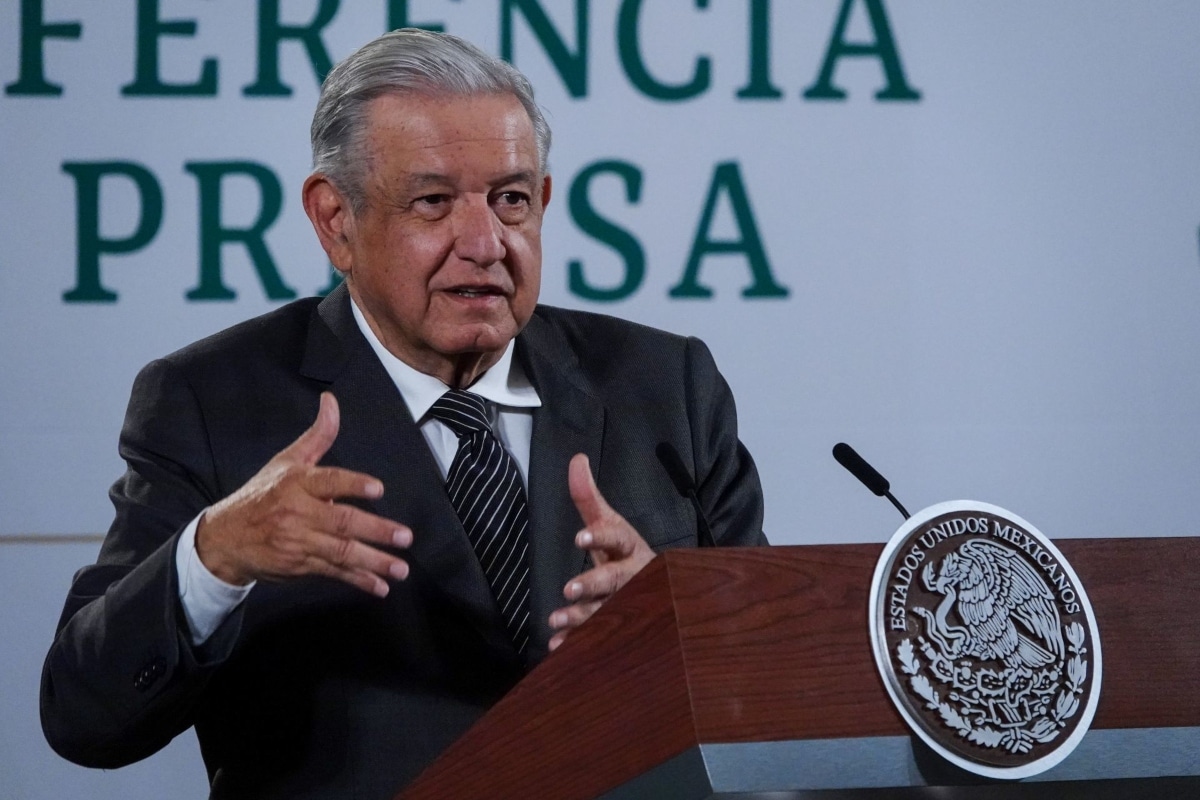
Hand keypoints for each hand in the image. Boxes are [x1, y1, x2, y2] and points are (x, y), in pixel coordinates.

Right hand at [195, 392, 411, 596]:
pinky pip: (334, 572)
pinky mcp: (300, 565)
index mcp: (296, 483)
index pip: (328, 481)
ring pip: (341, 552)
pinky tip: (380, 587)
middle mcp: (298, 513)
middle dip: (375, 530)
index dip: (352, 485)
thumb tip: (331, 401)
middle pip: (341, 522)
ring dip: (374, 562)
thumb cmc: (262, 494)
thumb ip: (317, 435)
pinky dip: (358, 581)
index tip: (378, 489)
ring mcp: (299, 542)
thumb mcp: (286, 461)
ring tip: (400, 569)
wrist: (226, 538)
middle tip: (405, 536)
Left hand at [547, 453, 654, 650]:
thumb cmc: (624, 553)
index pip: (617, 537)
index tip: (580, 537)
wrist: (659, 591)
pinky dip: (577, 643)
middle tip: (569, 588)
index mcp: (629, 546)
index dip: (600, 537)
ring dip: (581, 617)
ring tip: (557, 620)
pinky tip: (558, 646)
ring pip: (606, 611)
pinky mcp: (618, 627)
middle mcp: (632, 576)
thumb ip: (589, 498)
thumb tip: (576, 459)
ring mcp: (627, 604)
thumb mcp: (609, 525)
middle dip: (593, 583)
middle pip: (615, 579)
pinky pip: (598, 636)